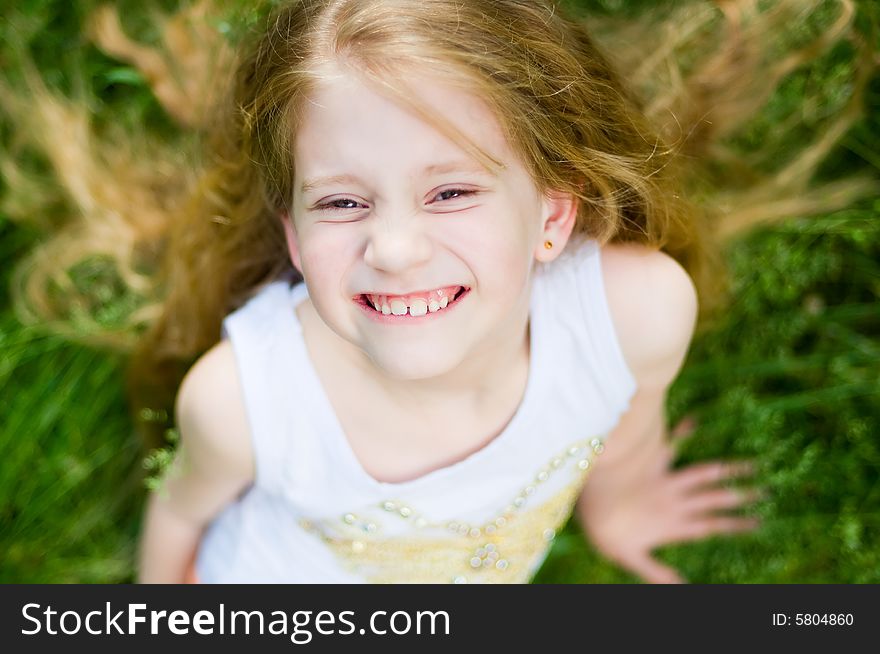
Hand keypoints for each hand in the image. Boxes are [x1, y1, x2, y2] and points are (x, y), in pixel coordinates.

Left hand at [574, 415, 762, 583]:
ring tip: (750, 463)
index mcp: (673, 524)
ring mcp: (664, 481)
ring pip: (702, 474)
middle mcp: (675, 502)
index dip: (737, 524)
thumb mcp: (631, 558)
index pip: (713, 525)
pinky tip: (694, 419)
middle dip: (741, 496)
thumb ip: (657, 574)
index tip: (760, 522)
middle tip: (766, 492)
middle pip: (715, 499)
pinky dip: (682, 432)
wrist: (586, 503)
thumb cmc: (604, 532)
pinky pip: (669, 445)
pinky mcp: (649, 464)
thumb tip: (684, 589)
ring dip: (727, 468)